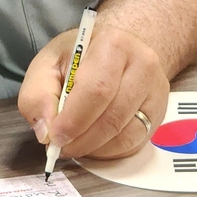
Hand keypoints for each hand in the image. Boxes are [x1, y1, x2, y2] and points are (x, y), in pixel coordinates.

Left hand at [18, 22, 169, 159]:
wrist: (115, 52)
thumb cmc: (78, 57)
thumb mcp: (47, 64)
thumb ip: (37, 96)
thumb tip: (46, 132)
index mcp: (114, 44)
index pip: (97, 90)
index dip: (73, 120)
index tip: (54, 137)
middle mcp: (143, 64)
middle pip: (113, 116)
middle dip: (82, 139)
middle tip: (60, 147)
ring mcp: (156, 90)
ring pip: (125, 134)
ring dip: (94, 148)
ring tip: (73, 144)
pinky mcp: (159, 112)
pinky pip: (134, 143)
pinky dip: (108, 152)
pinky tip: (92, 143)